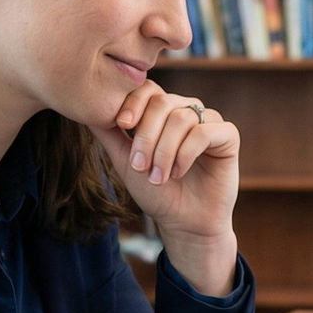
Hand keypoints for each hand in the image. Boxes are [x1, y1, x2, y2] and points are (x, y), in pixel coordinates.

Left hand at [89, 82, 239, 245]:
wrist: (184, 222)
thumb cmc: (156, 192)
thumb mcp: (125, 161)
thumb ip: (108, 133)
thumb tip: (84, 107)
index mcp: (162, 112)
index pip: (147, 89)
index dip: (133, 102)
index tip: (122, 125)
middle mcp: (186, 111)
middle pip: (163, 103)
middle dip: (147, 136)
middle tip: (140, 166)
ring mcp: (208, 121)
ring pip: (182, 118)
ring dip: (165, 151)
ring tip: (158, 177)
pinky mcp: (228, 136)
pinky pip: (205, 131)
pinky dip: (187, 153)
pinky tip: (179, 172)